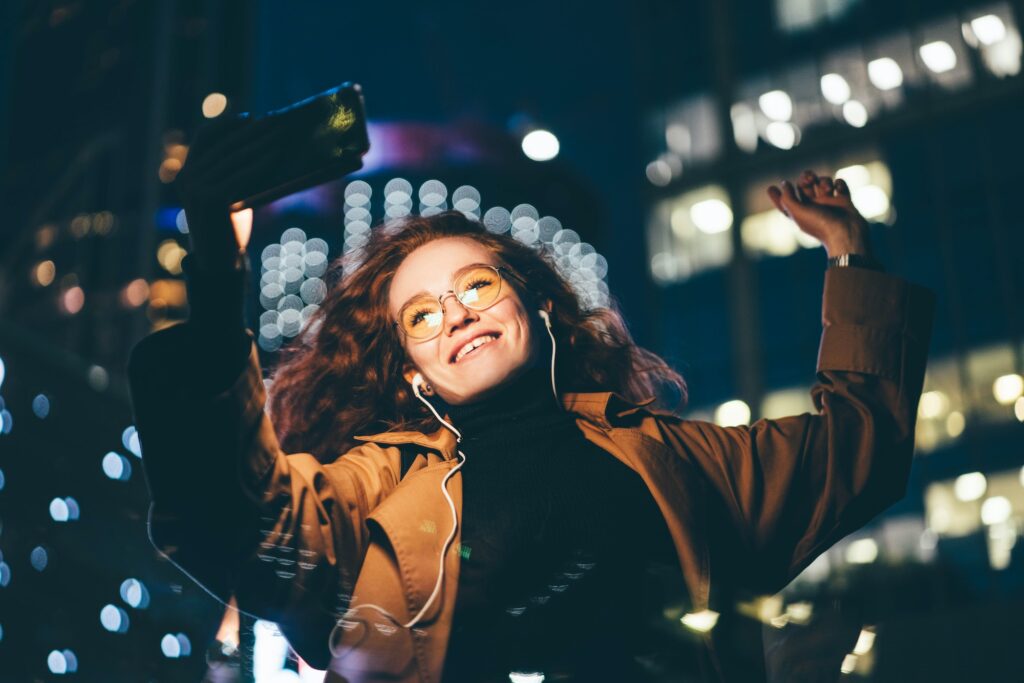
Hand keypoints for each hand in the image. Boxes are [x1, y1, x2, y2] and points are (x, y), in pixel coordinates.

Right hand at [175, 114, 279, 271]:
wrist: (218, 263)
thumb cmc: (227, 228)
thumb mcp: (224, 195)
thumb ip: (229, 172)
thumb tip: (261, 144)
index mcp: (186, 173)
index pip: (204, 137)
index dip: (227, 125)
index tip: (250, 118)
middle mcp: (187, 178)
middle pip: (225, 145)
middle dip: (253, 132)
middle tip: (276, 121)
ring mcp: (197, 188)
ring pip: (236, 158)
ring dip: (261, 144)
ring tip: (282, 136)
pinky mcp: (211, 199)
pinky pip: (241, 175)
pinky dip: (261, 164)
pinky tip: (277, 157)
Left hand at [766, 170, 872, 258]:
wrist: (847, 234)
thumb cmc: (820, 225)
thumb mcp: (797, 213)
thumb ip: (787, 198)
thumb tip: (784, 184)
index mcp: (800, 212)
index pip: (786, 202)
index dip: (777, 196)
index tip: (771, 188)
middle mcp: (813, 207)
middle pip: (805, 185)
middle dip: (806, 177)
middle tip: (810, 179)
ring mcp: (829, 203)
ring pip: (823, 182)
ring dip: (824, 180)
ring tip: (828, 189)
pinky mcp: (844, 201)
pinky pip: (839, 184)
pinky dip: (839, 183)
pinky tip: (838, 189)